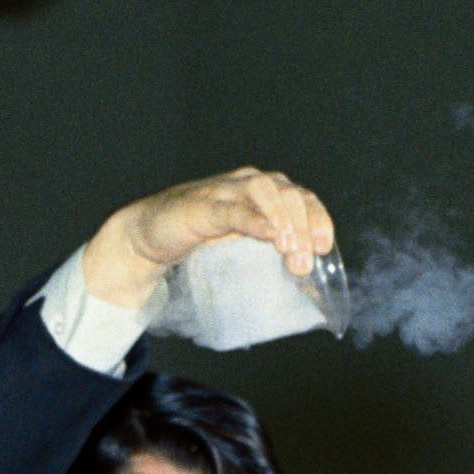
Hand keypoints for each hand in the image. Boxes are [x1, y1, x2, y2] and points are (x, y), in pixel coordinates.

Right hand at [83, 170, 337, 313]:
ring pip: (265, 193)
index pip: (304, 199)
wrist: (150, 236)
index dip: (319, 220)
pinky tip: (268, 233)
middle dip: (303, 229)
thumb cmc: (202, 240)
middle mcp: (250, 184)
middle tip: (303, 265)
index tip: (324, 249)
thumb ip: (273, 258)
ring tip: (288, 250)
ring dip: (283, 221)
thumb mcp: (245, 248)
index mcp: (267, 193)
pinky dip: (253, 218)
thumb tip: (311, 289)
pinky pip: (232, 208)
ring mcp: (226, 191)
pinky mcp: (203, 205)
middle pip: (290, 195)